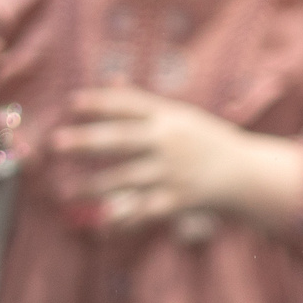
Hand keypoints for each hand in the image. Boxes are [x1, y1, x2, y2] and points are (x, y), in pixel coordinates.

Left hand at [49, 86, 302, 234]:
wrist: (246, 175)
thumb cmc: (206, 141)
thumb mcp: (180, 115)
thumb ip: (143, 102)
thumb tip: (110, 79)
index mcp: (169, 117)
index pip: (130, 105)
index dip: (101, 103)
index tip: (72, 102)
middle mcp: (168, 142)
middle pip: (121, 140)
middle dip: (87, 142)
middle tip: (56, 144)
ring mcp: (173, 172)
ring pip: (125, 179)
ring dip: (93, 187)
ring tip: (66, 191)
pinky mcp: (177, 201)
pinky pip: (144, 211)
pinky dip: (122, 219)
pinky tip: (100, 224)